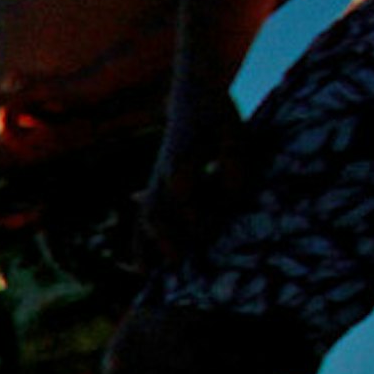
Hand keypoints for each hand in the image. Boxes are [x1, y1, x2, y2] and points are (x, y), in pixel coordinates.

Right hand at [136, 95, 249, 268]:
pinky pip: (142, 218)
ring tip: (146, 275)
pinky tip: (142, 265)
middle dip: (167, 241)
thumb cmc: (218, 116)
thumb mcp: (234, 135)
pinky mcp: (155, 187)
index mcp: (180, 165)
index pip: (186, 202)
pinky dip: (139, 242)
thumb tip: (232, 199)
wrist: (193, 98)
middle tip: (178, 265)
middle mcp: (163, 178)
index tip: (216, 236)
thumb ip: (233, 167)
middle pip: (157, 217)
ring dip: (144, 247)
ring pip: (145, 220)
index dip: (201, 220)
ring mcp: (155, 184)